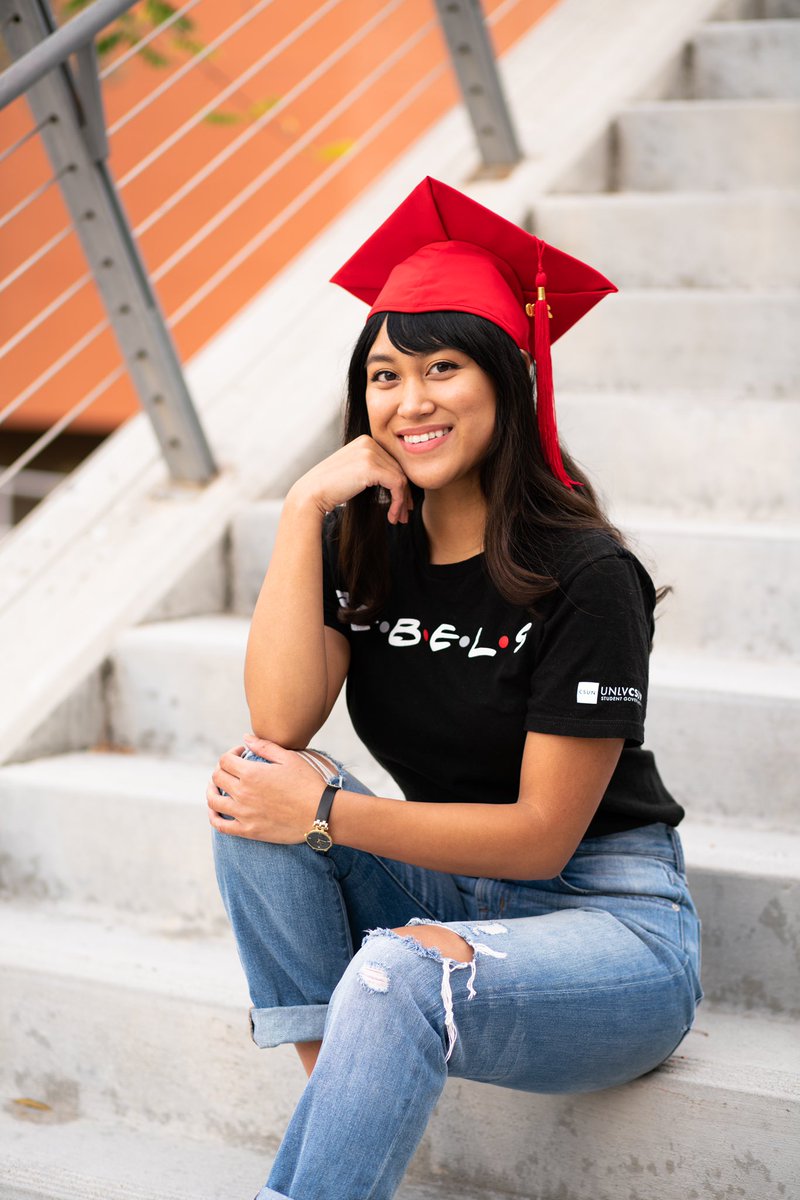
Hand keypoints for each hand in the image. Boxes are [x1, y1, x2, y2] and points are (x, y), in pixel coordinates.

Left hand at [207, 738, 323, 841]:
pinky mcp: (248, 831)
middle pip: (217, 777)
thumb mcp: (289, 758)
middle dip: (222, 769)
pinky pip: (220, 825)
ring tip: (218, 786)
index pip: (225, 760)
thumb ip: (264, 746)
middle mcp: (243, 793)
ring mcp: (243, 813)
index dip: (231, 753)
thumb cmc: (308, 783)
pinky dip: (213, 816)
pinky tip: (216, 810)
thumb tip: (245, 738)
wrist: (320, 814)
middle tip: (233, 769)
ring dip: (212, 790)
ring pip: (213, 800)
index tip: (242, 754)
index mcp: (251, 773)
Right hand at [289, 435, 412, 524]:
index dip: (401, 485)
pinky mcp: (371, 467)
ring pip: (400, 478)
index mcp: (365, 441)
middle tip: (404, 515)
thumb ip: (374, 471)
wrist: (311, 494)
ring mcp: (369, 452)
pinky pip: (396, 485)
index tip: (403, 505)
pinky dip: (398, 502)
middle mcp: (369, 442)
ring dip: (401, 502)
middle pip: (398, 470)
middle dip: (404, 495)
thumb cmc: (331, 489)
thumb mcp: (355, 473)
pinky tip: (391, 516)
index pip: (393, 462)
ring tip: (399, 519)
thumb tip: (400, 482)